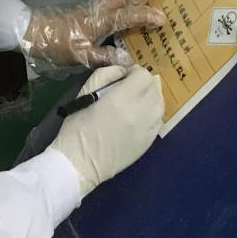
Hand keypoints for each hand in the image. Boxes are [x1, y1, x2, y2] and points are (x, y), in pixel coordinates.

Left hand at [20, 0, 164, 74]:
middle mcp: (99, 9)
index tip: (163, 19)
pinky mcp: (88, 11)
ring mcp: (93, 8)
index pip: (127, 16)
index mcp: (99, 19)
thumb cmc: (57, 44)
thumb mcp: (80, 55)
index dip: (145, 16)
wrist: (32, 33)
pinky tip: (129, 1)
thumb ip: (103, 56)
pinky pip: (112, 0)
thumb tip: (128, 58)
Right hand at [50, 66, 164, 195]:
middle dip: (144, 83)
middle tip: (131, 87)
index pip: (143, 76)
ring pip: (160, 105)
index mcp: (120, 100)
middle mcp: (138, 113)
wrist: (78, 165)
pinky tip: (141, 115)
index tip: (125, 77)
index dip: (135, 72)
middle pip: (155, 88)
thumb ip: (105, 75)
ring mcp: (146, 130)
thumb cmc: (76, 129)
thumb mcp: (84, 93)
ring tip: (138, 100)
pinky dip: (153, 113)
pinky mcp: (147, 144)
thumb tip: (123, 72)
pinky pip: (158, 121)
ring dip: (152, 97)